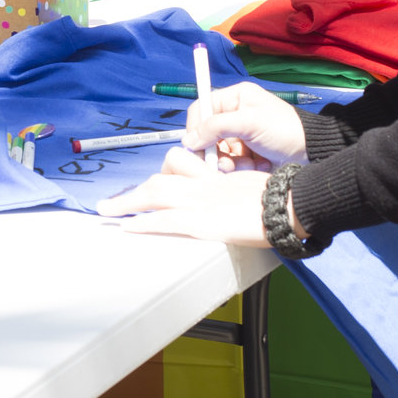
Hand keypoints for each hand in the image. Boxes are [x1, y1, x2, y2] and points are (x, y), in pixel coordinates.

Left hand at [96, 148, 273, 244]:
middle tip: (109, 202)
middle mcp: (202, 187)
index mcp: (214, 180)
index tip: (143, 188)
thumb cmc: (279, 200)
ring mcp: (201, 203)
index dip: (157, 179)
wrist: (290, 204)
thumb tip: (227, 207)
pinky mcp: (202, 222)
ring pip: (155, 196)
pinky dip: (143, 222)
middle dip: (132, 193)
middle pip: (159, 182)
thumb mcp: (250, 190)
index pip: (178, 169)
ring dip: (127, 204)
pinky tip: (127, 227)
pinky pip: (165, 220)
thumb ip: (233, 196)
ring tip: (106, 211)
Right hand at [182, 82, 305, 166]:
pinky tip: (257, 167)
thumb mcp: (249, 123)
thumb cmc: (284, 130)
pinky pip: (231, 162)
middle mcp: (234, 115)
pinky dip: (241, 168)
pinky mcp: (246, 154)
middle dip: (215, 151)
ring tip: (248, 165)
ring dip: (230, 162)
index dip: (196, 128)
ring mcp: (240, 135)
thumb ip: (216, 127)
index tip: (197, 146)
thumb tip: (188, 140)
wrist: (312, 153)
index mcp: (235, 98)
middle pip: (206, 134)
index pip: (201, 109)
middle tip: (224, 164)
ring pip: (217, 152)